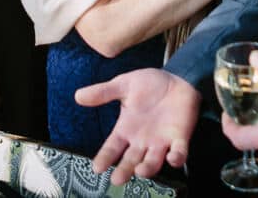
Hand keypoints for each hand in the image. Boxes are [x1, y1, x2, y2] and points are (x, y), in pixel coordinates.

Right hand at [75, 68, 199, 184]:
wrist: (176, 79)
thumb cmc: (149, 84)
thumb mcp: (124, 85)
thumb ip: (103, 92)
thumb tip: (78, 96)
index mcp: (126, 129)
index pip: (112, 147)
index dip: (105, 158)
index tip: (97, 168)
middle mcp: (142, 141)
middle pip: (131, 160)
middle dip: (125, 170)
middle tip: (118, 179)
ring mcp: (161, 142)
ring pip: (153, 161)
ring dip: (148, 168)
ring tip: (140, 170)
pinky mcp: (179, 138)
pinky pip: (179, 152)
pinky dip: (177, 158)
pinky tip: (172, 158)